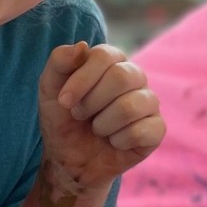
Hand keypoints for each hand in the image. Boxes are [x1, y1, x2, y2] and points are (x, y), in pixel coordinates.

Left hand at [37, 42, 164, 186]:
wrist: (71, 160)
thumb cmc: (63, 120)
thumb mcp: (49, 89)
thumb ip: (59, 62)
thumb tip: (82, 46)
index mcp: (112, 61)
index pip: (105, 56)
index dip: (82, 79)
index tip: (64, 101)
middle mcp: (135, 76)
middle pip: (122, 77)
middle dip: (92, 103)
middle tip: (81, 115)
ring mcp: (149, 102)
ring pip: (130, 107)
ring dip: (103, 125)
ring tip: (97, 129)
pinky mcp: (157, 129)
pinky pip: (141, 131)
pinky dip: (118, 141)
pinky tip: (114, 142)